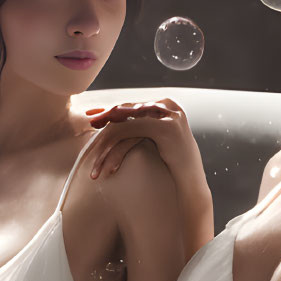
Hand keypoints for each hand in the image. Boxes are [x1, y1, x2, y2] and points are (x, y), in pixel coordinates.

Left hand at [83, 97, 203, 183]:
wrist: (190, 177)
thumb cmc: (171, 159)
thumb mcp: (155, 136)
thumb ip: (141, 123)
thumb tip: (116, 115)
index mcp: (165, 103)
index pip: (132, 104)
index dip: (111, 110)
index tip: (93, 114)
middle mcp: (167, 104)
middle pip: (128, 109)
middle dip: (106, 116)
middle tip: (90, 122)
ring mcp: (168, 115)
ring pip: (128, 119)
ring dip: (108, 134)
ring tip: (95, 144)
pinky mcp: (166, 128)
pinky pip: (133, 129)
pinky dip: (117, 140)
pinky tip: (107, 152)